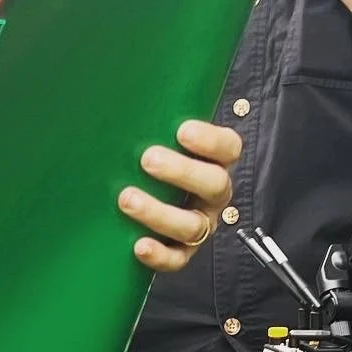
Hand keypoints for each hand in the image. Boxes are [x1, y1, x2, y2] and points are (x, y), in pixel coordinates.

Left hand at [121, 120, 241, 273]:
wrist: (135, 198)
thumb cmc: (148, 157)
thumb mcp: (157, 136)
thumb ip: (154, 121)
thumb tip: (123, 92)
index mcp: (214, 161)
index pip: (228, 147)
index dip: (210, 140)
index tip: (182, 130)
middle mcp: (213, 193)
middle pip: (214, 184)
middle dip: (182, 172)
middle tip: (148, 159)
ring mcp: (200, 224)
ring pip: (193, 226)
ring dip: (160, 213)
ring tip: (127, 199)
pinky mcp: (182, 251)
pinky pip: (178, 259)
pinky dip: (160, 255)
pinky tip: (139, 246)